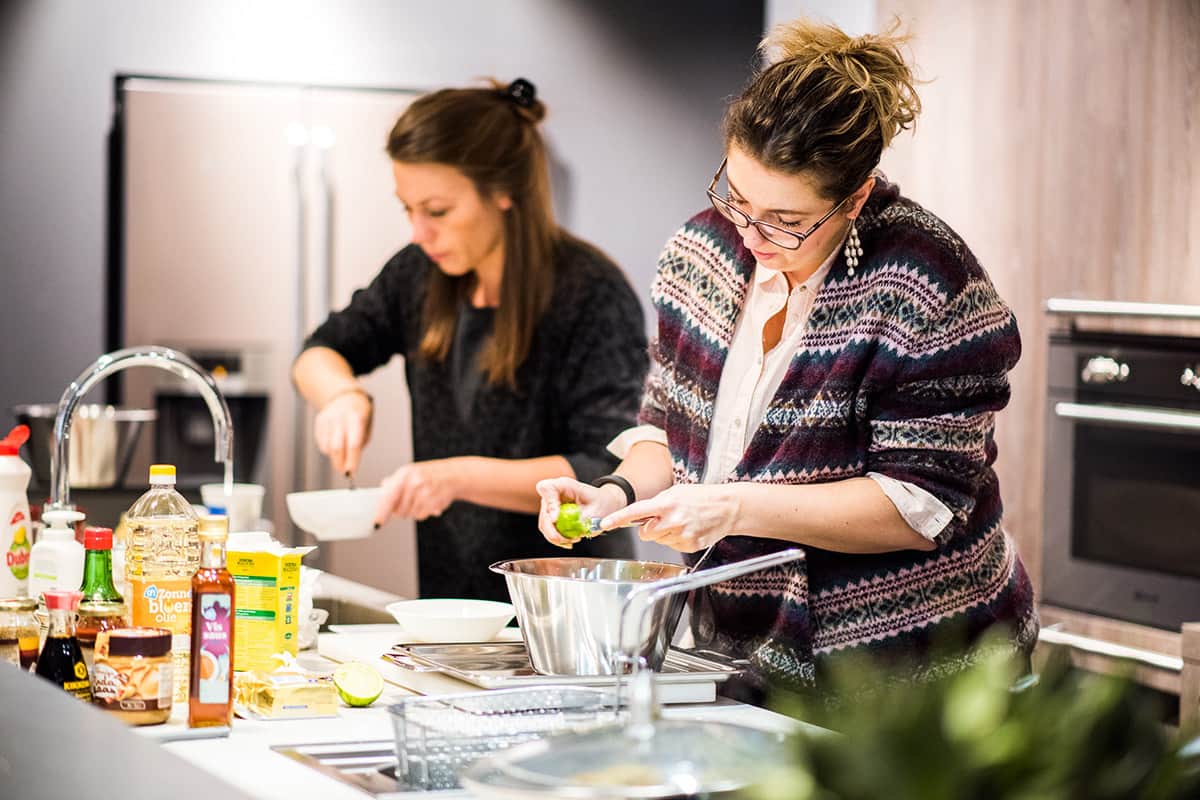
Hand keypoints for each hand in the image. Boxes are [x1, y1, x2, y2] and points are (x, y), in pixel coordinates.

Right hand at [313, 389, 372, 475]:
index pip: (354, 443)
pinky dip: (329, 450)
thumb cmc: (359, 415)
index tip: (352, 472)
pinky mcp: (319, 423)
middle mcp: (340, 418)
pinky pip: (322, 443)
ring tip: (342, 456)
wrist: (344, 397)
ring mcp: (327, 419)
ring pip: (327, 447)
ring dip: (335, 457)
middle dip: (340, 463)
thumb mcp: (367, 425)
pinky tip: (335, 444)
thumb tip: (350, 464)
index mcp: (356, 418)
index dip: (352, 460)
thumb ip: (360, 442)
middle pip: (337, 447)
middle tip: (344, 472)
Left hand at [374, 459, 460, 523]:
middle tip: (407, 502)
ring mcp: (425, 494)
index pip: (388, 497)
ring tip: (421, 499)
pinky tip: (428, 502)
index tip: (376, 523)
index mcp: (405, 474)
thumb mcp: (410, 472)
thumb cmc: (429, 474)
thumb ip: (394, 482)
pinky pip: (420, 516)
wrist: (454, 475)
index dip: (381, 512)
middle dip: (399, 510)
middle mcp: (414, 483)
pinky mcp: (434, 504)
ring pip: (409, 514)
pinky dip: (422, 512)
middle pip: (398, 510)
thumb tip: (381, 490)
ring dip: (412, 511)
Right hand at [535, 477, 626, 548]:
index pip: (546, 488)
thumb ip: (582, 519)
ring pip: (544, 524)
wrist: (604, 504)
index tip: (556, 519)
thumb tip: (570, 531)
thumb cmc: (602, 503)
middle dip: (553, 530)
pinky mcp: (552, 516)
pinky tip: (570, 541)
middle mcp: (554, 494)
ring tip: (574, 540)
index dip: (549, 503)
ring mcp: (551, 505)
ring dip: (556, 537)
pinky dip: (558, 539)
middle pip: (544, 512)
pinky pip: (549, 530)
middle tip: (569, 539)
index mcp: (565, 485)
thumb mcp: (597, 511)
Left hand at [600, 484, 739, 552]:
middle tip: (664, 519)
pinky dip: (676, 539)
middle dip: (650, 527)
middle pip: (645, 533)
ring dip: (664, 533)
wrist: (727, 507)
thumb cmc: (700, 497)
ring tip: (681, 522)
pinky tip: (688, 530)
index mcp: (666, 503)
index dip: (617, 519)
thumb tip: (637, 515)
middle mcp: (673, 520)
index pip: (636, 512)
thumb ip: (655, 503)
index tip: (604, 524)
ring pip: (658, 540)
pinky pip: (671, 546)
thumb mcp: (675, 492)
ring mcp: (681, 535)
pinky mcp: (689, 546)